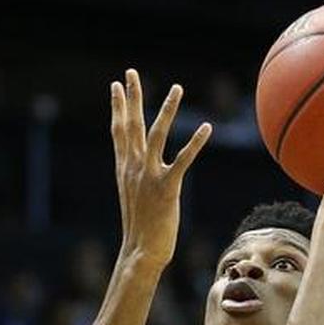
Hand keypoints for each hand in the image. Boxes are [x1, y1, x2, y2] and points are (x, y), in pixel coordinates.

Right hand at [111, 70, 211, 268]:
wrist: (141, 252)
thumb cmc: (140, 230)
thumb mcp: (134, 198)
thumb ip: (136, 179)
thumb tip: (138, 171)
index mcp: (125, 169)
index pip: (119, 132)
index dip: (118, 107)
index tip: (117, 86)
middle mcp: (134, 168)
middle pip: (132, 125)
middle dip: (133, 97)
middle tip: (131, 72)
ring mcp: (149, 177)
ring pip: (157, 135)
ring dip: (168, 110)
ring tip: (177, 88)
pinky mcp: (167, 188)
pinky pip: (183, 160)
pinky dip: (195, 143)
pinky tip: (206, 127)